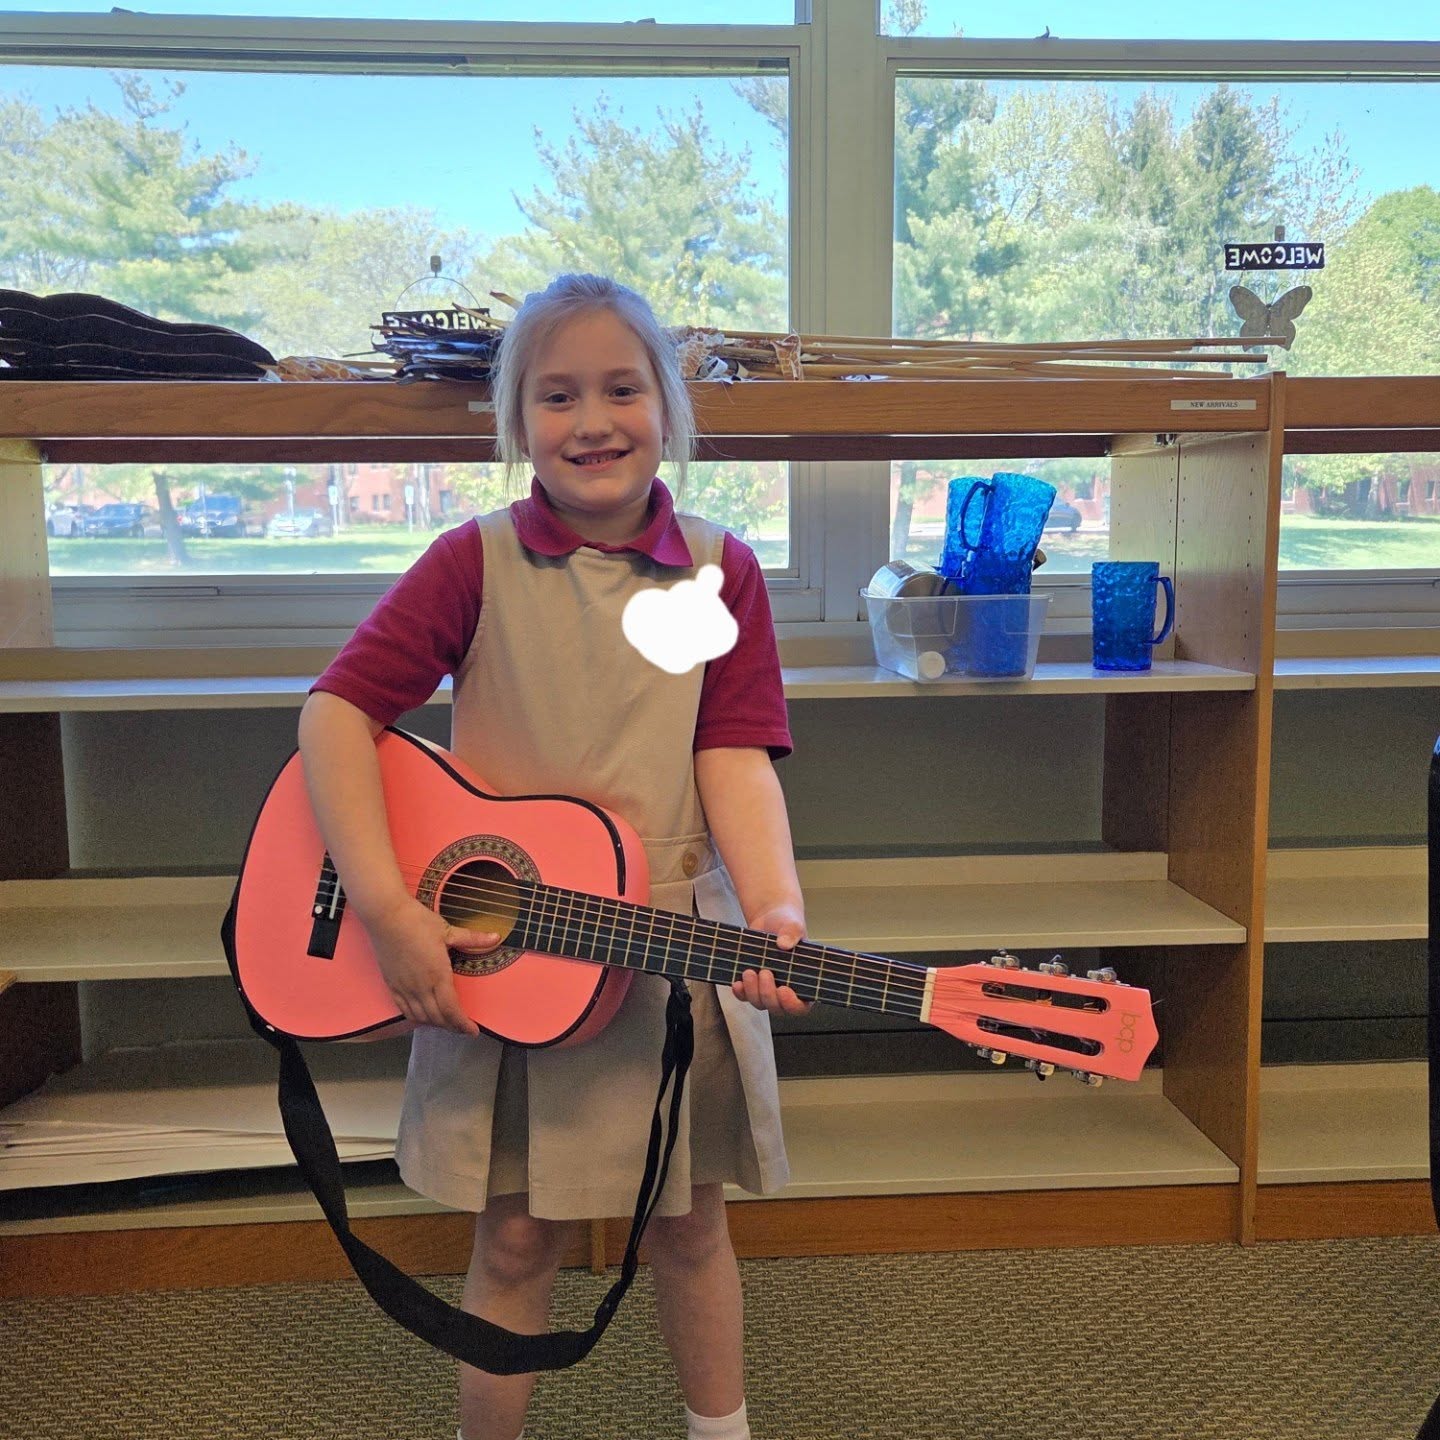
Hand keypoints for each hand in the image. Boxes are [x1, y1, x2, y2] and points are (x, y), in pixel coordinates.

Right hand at [364, 894, 500, 1034]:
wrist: (385, 916)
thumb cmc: (418, 921)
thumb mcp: (448, 931)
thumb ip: (473, 939)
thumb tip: (496, 937)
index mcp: (437, 975)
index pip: (451, 1010)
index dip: (462, 1024)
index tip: (473, 1031)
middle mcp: (420, 987)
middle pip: (437, 1018)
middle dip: (452, 1027)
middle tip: (463, 1028)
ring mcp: (403, 987)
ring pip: (420, 1017)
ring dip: (435, 1024)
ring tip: (447, 1023)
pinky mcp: (391, 984)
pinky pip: (404, 1009)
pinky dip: (416, 1018)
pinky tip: (423, 1016)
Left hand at [732, 901, 812, 1016]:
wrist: (770, 918)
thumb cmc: (787, 924)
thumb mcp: (793, 925)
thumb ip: (792, 933)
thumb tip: (784, 944)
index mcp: (803, 981)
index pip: (801, 1006)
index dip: (792, 1004)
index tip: (784, 990)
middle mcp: (786, 989)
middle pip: (777, 1008)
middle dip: (768, 994)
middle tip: (765, 972)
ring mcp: (768, 988)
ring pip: (759, 1003)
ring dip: (752, 992)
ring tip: (749, 972)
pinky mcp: (752, 984)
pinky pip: (744, 997)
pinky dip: (740, 993)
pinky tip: (737, 982)